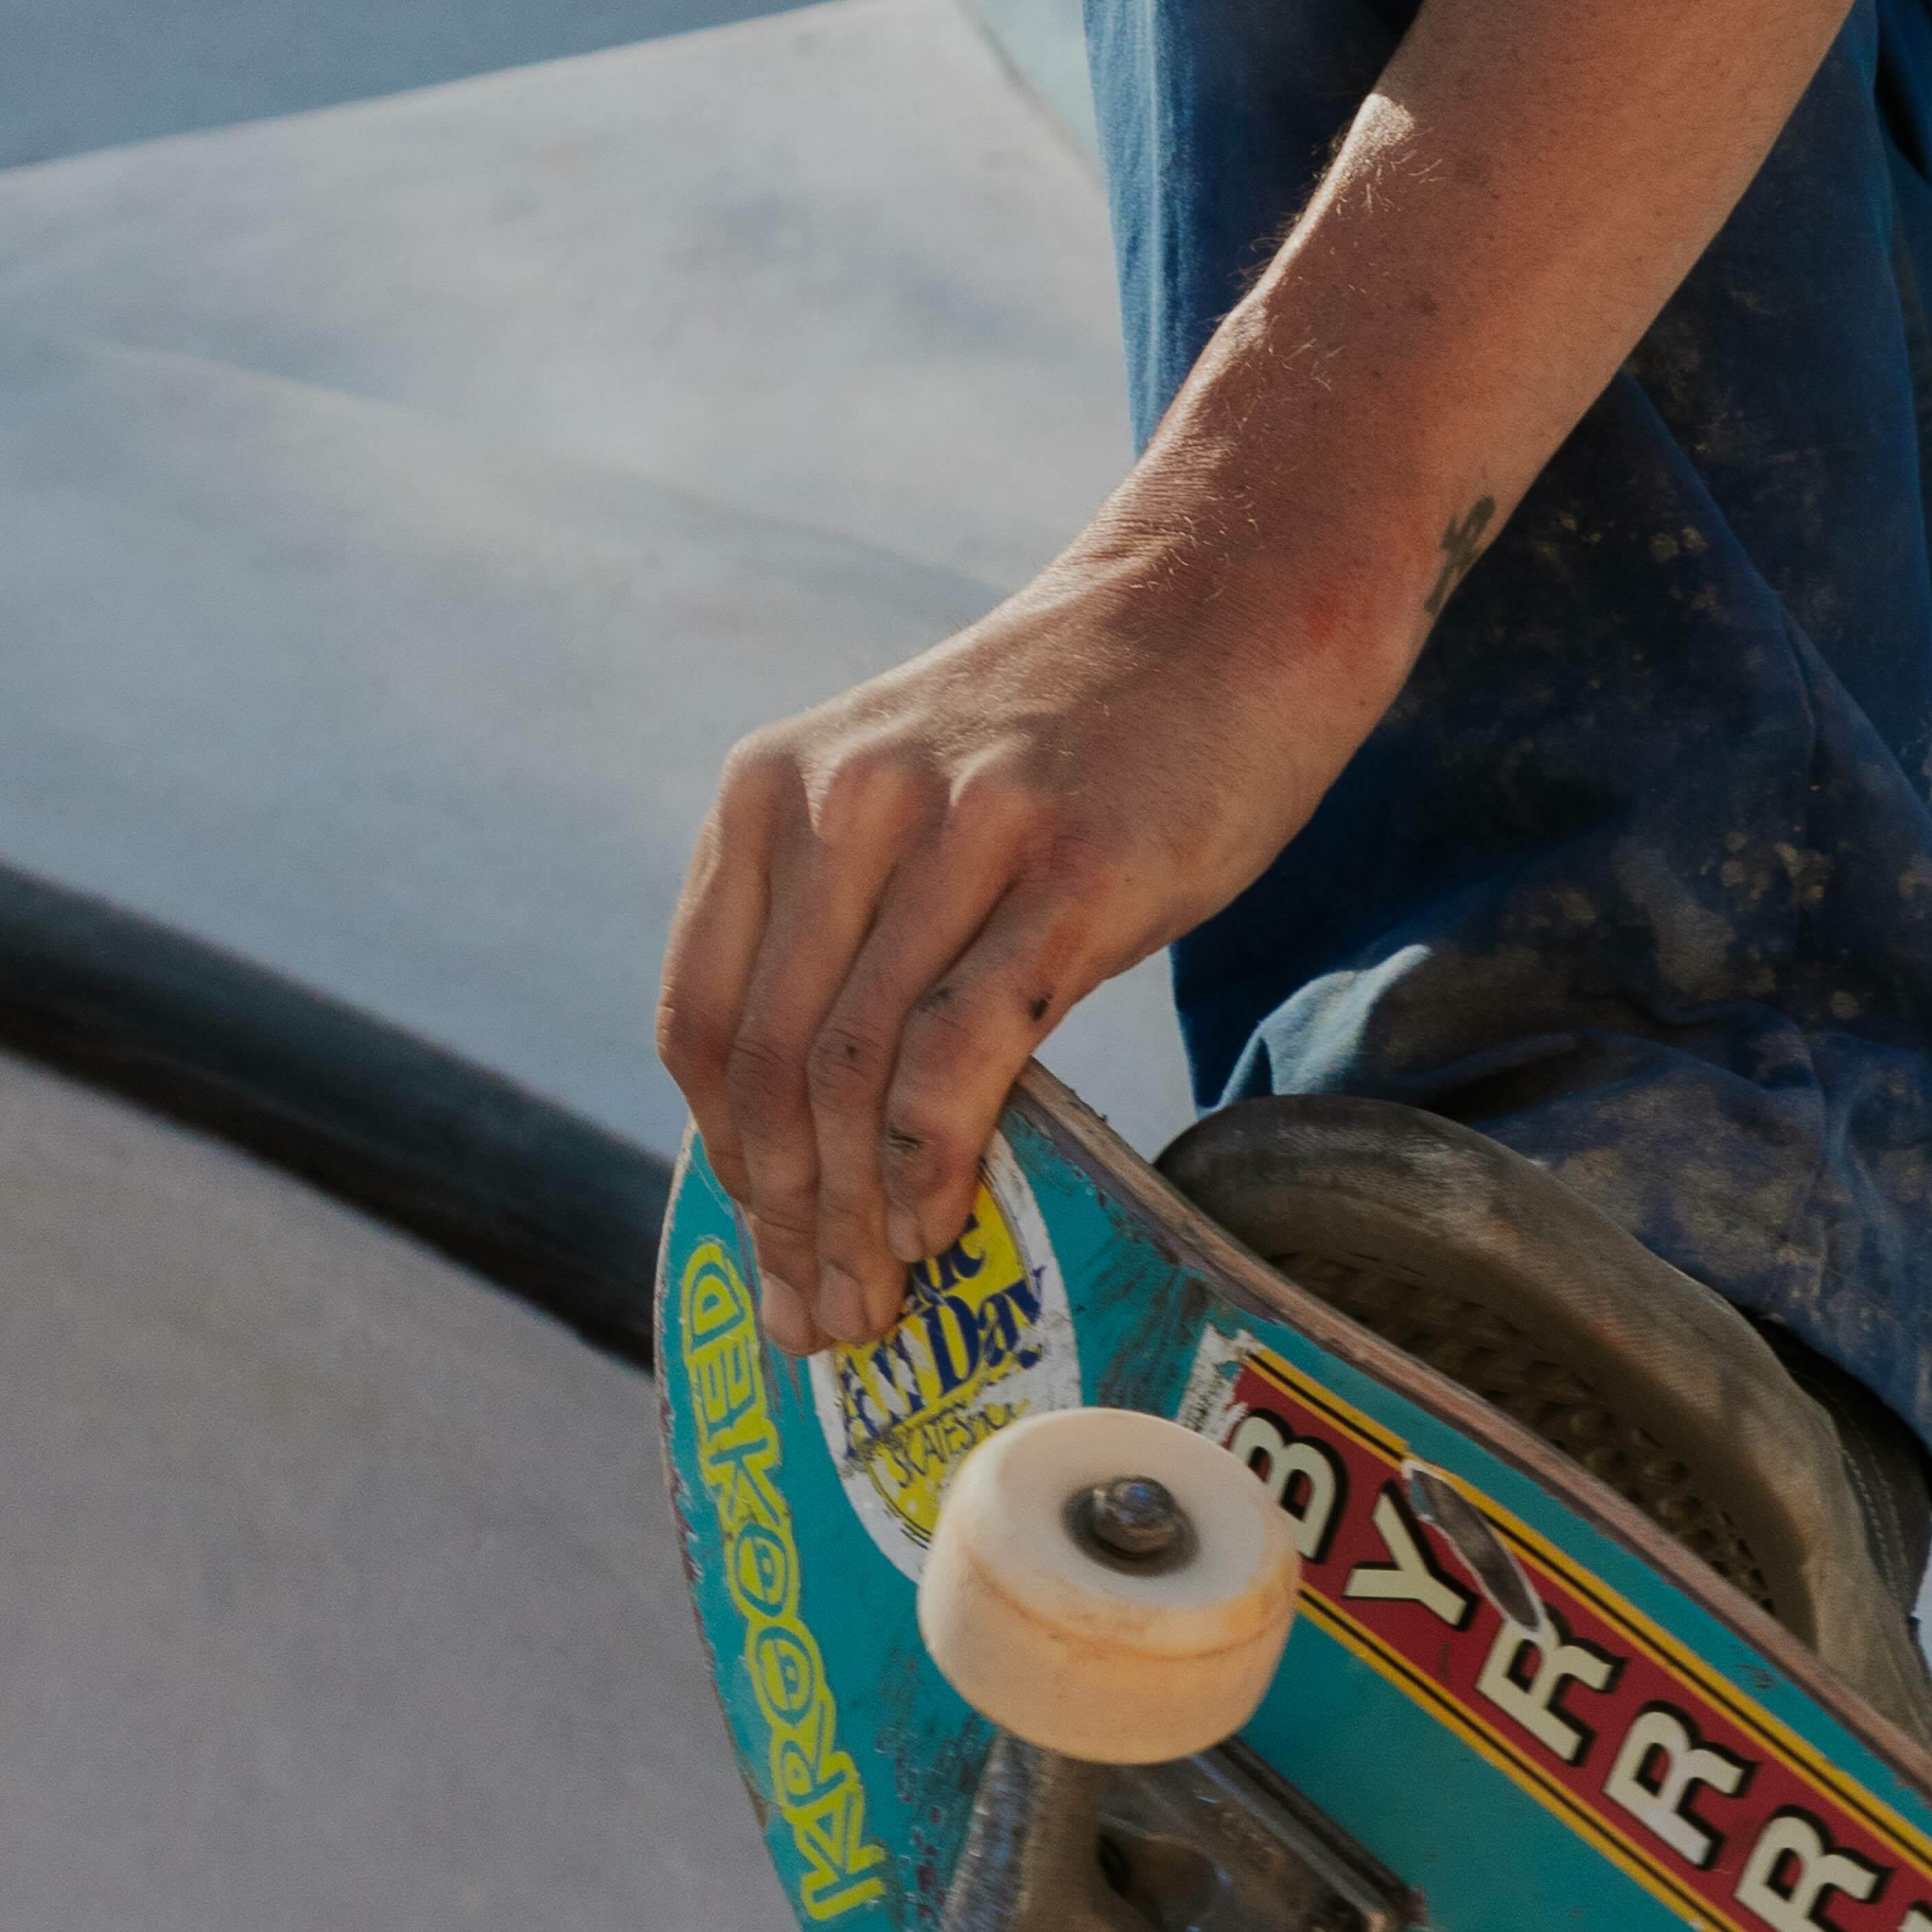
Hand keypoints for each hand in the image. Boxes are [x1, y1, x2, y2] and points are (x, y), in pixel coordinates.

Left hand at [658, 522, 1398, 1357]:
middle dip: (786, 1221)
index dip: (724, 1163)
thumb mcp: (912, 799)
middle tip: (823, 1323)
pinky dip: (933, 1163)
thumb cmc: (1082, 734)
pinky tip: (943, 1226)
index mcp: (771, 789)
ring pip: (857, 1072)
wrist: (1227, 608)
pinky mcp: (1068, 871)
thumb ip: (850, 925)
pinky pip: (962, 1051)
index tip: (765, 1257)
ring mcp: (955, 833)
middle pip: (771, 1064)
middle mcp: (841, 803)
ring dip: (857, 1217)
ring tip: (882, 1301)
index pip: (703, 1019)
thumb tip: (820, 1132)